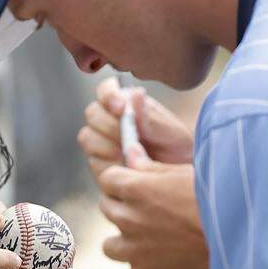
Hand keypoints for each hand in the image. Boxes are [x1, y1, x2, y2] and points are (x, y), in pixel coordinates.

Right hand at [78, 77, 193, 180]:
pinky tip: (127, 167)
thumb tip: (136, 94)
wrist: (179, 179)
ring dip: (106, 145)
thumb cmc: (177, 149)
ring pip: (88, 137)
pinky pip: (94, 161)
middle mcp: (109, 120)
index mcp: (126, 103)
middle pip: (92, 113)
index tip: (121, 107)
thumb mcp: (170, 132)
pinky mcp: (100, 165)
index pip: (106, 89)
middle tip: (127, 136)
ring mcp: (101, 143)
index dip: (108, 95)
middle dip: (108, 124)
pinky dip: (108, 164)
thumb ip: (150, 118)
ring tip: (130, 153)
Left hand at [96, 160, 207, 268]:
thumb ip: (151, 166)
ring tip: (149, 239)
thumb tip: (131, 152)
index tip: (135, 183)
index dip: (122, 179)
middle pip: (107, 208)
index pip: (108, 178)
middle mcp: (128, 218)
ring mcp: (134, 250)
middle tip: (148, 210)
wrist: (239, 239)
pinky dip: (145, 266)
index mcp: (135, 188)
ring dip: (125, 240)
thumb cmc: (216, 200)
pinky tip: (166, 260)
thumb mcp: (184, 173)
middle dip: (123, 206)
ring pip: (111, 245)